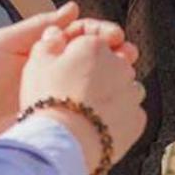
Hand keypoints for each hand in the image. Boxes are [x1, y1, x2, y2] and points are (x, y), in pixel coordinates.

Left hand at [0, 4, 136, 148]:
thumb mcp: (4, 43)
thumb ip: (37, 27)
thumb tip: (73, 8)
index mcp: (43, 48)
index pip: (80, 34)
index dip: (101, 33)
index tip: (116, 37)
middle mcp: (53, 69)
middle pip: (92, 58)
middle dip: (115, 55)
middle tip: (129, 57)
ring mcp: (55, 94)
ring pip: (93, 83)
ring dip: (114, 79)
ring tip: (128, 78)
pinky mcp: (53, 117)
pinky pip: (82, 109)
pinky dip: (101, 105)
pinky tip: (115, 103)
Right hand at [20, 26, 147, 166]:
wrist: (63, 141)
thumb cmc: (47, 99)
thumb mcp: (37, 64)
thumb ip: (49, 44)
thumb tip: (56, 33)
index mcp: (95, 47)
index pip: (93, 43)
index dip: (79, 57)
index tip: (68, 71)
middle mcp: (120, 65)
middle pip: (114, 64)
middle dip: (101, 74)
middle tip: (78, 92)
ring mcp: (132, 93)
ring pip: (127, 88)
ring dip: (113, 95)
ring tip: (89, 111)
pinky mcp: (138, 119)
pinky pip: (131, 114)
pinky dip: (119, 118)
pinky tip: (99, 126)